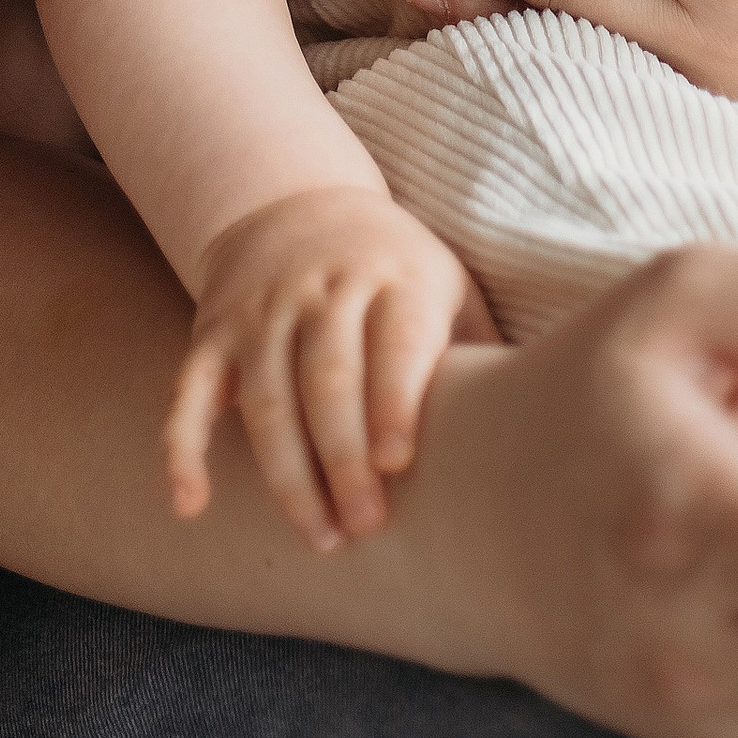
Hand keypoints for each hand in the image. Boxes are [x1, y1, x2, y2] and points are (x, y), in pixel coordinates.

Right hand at [167, 184, 496, 548]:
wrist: (292, 202)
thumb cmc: (393, 270)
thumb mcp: (446, 284)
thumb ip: (481, 347)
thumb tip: (554, 422)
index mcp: (393, 277)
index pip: (393, 338)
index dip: (392, 399)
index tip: (395, 463)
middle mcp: (323, 289)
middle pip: (327, 378)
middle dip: (342, 458)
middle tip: (364, 528)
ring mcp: (261, 312)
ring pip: (266, 398)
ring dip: (288, 474)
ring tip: (321, 536)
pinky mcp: (213, 333)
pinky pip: (189, 394)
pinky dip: (183, 449)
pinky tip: (189, 506)